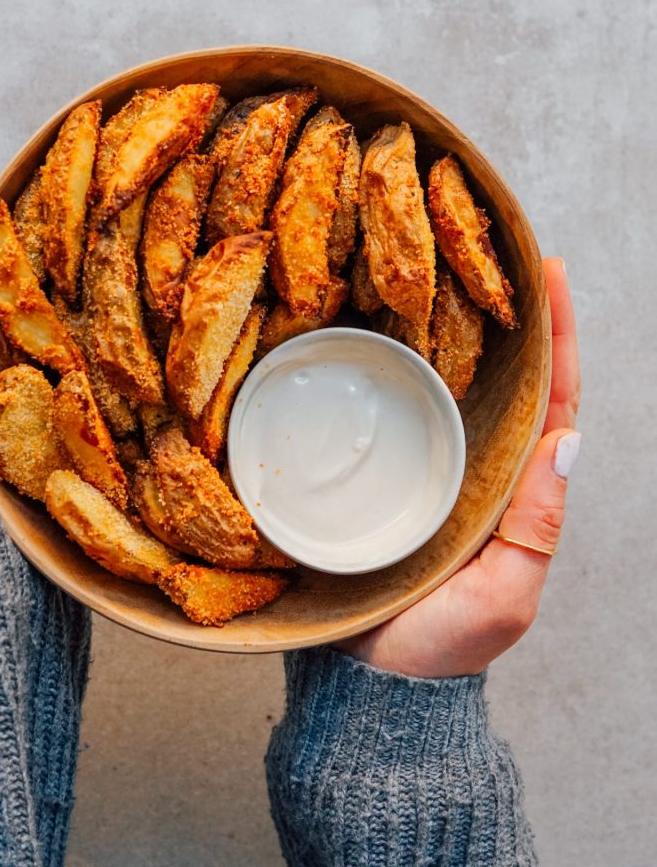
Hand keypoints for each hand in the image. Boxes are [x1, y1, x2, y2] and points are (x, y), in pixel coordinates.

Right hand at [336, 258, 580, 676]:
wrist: (370, 684)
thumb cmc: (439, 647)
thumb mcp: (504, 595)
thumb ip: (536, 527)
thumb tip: (568, 441)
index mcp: (517, 496)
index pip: (552, 405)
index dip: (559, 342)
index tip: (554, 275)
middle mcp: (479, 474)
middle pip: (506, 384)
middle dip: (513, 320)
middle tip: (502, 254)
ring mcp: (431, 474)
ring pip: (451, 392)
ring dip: (457, 334)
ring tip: (449, 275)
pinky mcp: (382, 479)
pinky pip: (397, 416)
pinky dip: (398, 372)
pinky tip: (380, 335)